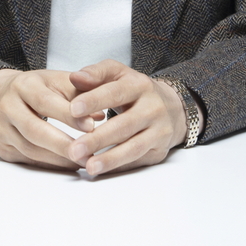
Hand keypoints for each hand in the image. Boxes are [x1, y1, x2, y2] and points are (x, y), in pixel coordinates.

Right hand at [0, 68, 94, 170]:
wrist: (1, 94)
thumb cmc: (37, 87)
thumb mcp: (56, 80)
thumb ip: (79, 93)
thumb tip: (101, 114)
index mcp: (23, 85)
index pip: (45, 101)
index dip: (68, 115)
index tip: (91, 126)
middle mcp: (8, 106)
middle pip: (34, 129)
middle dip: (62, 144)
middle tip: (88, 154)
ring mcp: (1, 129)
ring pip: (30, 149)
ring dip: (59, 159)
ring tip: (83, 162)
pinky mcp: (2, 148)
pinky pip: (27, 160)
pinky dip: (49, 164)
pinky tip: (68, 165)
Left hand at [66, 59, 193, 175]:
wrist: (172, 107)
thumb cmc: (135, 90)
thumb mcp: (118, 74)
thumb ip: (96, 74)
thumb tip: (75, 77)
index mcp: (139, 85)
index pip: (116, 92)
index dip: (94, 100)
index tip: (73, 109)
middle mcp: (153, 107)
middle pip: (125, 125)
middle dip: (98, 138)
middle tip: (74, 149)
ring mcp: (159, 131)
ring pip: (134, 147)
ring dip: (110, 159)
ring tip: (89, 166)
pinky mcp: (159, 150)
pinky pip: (137, 161)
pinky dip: (119, 168)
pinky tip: (102, 171)